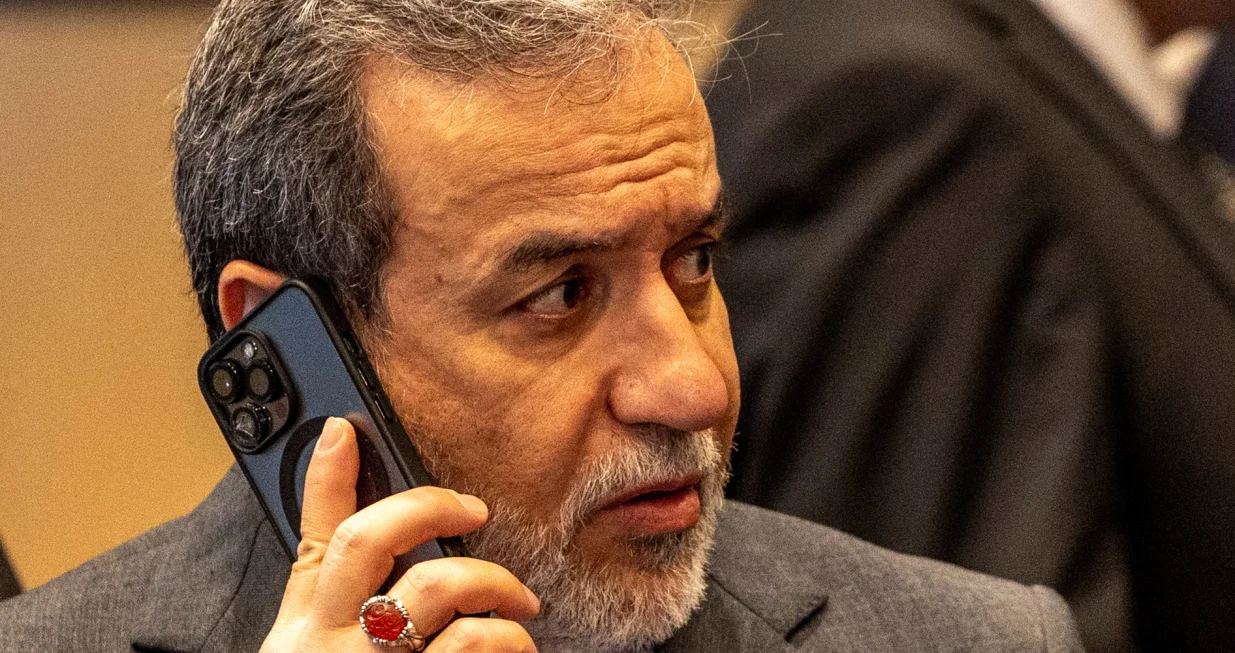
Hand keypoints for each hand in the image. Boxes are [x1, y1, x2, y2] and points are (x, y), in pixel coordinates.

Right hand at [259, 417, 539, 651]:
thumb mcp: (307, 646)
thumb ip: (324, 580)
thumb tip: (335, 492)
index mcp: (303, 633)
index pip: (318, 542)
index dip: (329, 478)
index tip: (348, 429)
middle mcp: (334, 650)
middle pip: (382, 548)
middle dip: (433, 510)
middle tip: (474, 513)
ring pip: (442, 595)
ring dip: (497, 592)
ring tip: (517, 609)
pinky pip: (475, 652)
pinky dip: (509, 645)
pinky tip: (514, 652)